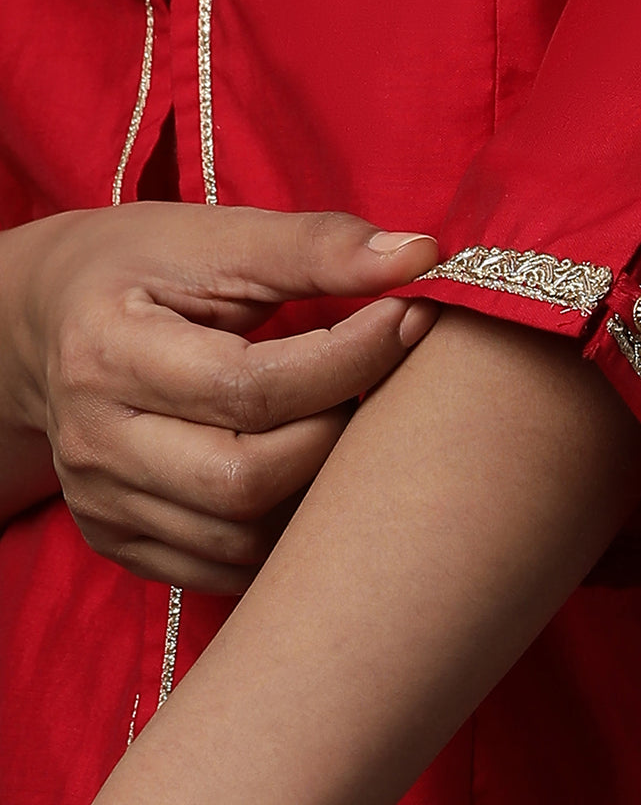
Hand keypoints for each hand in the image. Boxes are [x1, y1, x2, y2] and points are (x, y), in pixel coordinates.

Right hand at [0, 204, 437, 592]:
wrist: (54, 319)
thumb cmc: (147, 266)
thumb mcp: (218, 235)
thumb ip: (315, 246)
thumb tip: (423, 255)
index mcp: (107, 351)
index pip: (251, 386)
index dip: (351, 357)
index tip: (412, 316)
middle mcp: (92, 443)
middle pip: (247, 479)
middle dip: (338, 429)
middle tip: (382, 378)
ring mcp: (101, 505)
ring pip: (243, 537)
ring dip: (321, 486)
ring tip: (349, 417)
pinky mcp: (119, 543)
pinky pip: (226, 568)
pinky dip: (286, 529)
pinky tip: (312, 469)